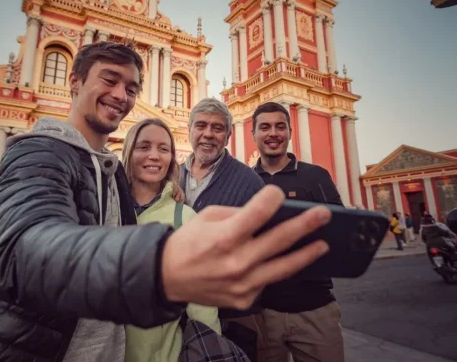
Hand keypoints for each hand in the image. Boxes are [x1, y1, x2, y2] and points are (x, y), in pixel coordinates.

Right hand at [161, 185, 330, 308]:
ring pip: (284, 268)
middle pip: (280, 240)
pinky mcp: (244, 299)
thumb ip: (239, 214)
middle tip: (324, 214)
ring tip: (323, 245)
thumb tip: (268, 213)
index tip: (279, 193)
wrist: (167, 277)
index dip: (272, 198)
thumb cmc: (189, 242)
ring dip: (307, 254)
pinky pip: (267, 282)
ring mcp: (242, 284)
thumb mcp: (209, 217)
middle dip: (306, 224)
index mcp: (224, 236)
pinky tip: (283, 261)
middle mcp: (236, 262)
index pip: (258, 213)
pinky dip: (274, 270)